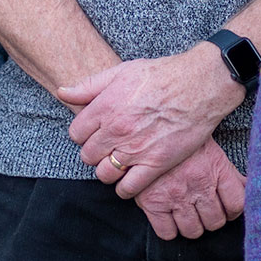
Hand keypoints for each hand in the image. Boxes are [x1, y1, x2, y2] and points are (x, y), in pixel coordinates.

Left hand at [62, 46, 241, 178]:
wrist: (198, 85)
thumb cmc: (161, 75)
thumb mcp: (121, 72)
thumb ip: (89, 86)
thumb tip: (62, 92)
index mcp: (105, 108)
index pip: (76, 134)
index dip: (84, 134)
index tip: (94, 132)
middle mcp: (116, 131)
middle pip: (87, 156)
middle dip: (94, 153)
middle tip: (107, 147)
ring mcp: (135, 149)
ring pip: (104, 174)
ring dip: (107, 171)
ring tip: (117, 163)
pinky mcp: (156, 164)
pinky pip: (128, 188)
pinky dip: (124, 188)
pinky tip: (129, 179)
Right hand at [117, 139, 244, 240]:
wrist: (148, 125)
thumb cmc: (180, 136)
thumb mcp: (209, 148)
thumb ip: (228, 171)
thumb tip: (248, 187)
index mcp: (216, 169)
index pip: (236, 205)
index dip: (232, 211)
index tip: (226, 208)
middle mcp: (198, 185)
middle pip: (215, 222)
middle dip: (211, 219)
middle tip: (204, 210)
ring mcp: (175, 195)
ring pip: (193, 231)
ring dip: (192, 226)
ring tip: (187, 214)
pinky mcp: (152, 203)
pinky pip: (167, 233)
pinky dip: (170, 230)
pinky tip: (169, 217)